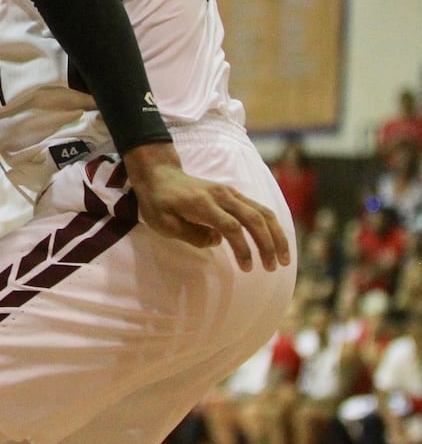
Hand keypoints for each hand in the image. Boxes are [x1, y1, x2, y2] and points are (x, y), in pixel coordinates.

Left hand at [123, 141, 290, 272]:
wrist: (160, 175)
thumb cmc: (159, 202)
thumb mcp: (162, 223)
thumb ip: (190, 234)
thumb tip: (216, 241)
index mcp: (202, 204)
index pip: (231, 227)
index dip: (243, 248)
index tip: (247, 268)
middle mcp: (221, 196)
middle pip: (253, 219)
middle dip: (267, 244)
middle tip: (272, 267)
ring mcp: (230, 193)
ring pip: (262, 212)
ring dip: (276, 236)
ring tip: (284, 259)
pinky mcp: (234, 194)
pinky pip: (259, 209)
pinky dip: (271, 226)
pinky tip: (277, 243)